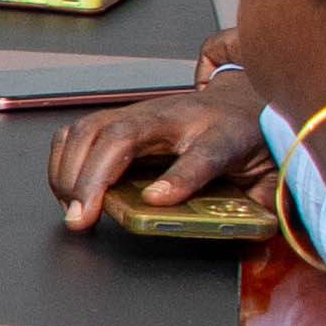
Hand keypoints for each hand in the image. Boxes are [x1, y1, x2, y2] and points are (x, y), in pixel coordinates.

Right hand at [60, 73, 274, 226]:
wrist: (240, 102)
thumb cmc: (246, 138)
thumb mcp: (263, 173)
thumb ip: (253, 200)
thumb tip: (223, 224)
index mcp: (221, 132)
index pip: (205, 153)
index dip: (180, 178)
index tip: (156, 200)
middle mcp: (175, 115)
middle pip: (121, 135)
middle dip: (92, 177)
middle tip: (81, 217)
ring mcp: (141, 113)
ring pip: (90, 130)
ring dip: (69, 170)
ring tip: (71, 207)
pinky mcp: (119, 118)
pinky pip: (77, 131)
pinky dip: (62, 160)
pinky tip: (67, 188)